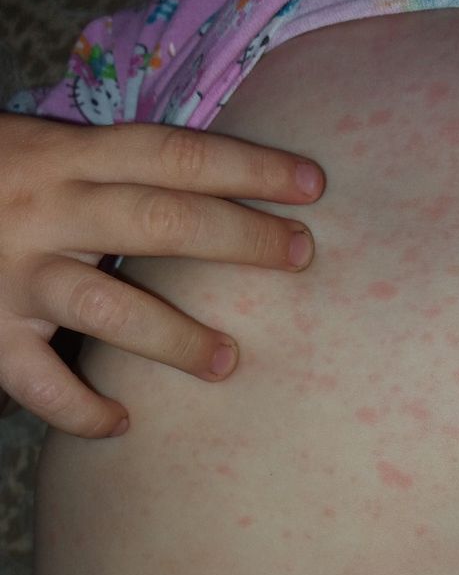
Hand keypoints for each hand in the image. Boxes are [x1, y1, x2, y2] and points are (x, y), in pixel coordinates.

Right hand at [0, 114, 324, 437]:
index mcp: (64, 155)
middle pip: (161, 221)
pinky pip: (41, 384)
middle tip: (302, 257)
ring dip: (175, 338)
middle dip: (240, 239)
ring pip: (107, 307)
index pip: (174, 154)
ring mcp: (12, 274)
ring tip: (228, 363)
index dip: (248, 165)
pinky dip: (83, 411)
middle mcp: (45, 208)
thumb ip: (106, 168)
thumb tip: (210, 188)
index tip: (312, 182)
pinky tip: (122, 424)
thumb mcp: (39, 149)